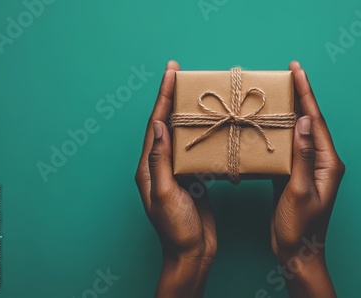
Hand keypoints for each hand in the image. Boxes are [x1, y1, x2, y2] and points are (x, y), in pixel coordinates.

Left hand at [135, 61, 216, 297]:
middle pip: (165, 124)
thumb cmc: (178, 229)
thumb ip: (161, 160)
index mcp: (149, 168)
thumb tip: (158, 125)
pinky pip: (194, 150)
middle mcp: (160, 166)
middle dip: (172, 98)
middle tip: (181, 74)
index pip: (155, 124)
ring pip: (180, 135)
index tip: (171, 73)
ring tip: (196, 94)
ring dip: (187, 113)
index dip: (162, 97)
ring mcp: (176, 172)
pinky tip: (210, 126)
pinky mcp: (192, 179)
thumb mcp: (167, 194)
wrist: (192, 253)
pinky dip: (201, 134)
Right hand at [271, 61, 344, 297]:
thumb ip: (303, 155)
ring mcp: (308, 168)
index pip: (317, 121)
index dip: (306, 94)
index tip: (296, 71)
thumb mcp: (300, 191)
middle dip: (300, 97)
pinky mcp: (295, 175)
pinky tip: (269, 123)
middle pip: (310, 122)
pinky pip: (288, 147)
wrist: (296, 253)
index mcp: (328, 163)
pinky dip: (279, 132)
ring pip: (298, 133)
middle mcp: (321, 161)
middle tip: (288, 73)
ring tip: (277, 92)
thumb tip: (306, 121)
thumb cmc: (300, 228)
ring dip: (289, 112)